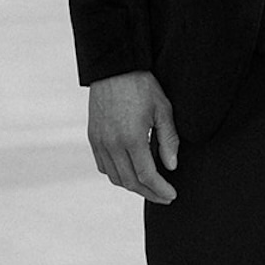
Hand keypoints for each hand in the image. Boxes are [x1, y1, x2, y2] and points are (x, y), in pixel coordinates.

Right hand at [87, 71, 178, 203]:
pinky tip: (130, 173)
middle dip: (149, 193)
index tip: (172, 196)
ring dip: (133, 186)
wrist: (114, 68)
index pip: (147, 176)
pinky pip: (103, 166)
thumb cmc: (142, 86)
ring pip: (115, 177)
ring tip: (150, 187)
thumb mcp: (163, 109)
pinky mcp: (93, 137)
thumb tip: (171, 167)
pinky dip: (117, 175)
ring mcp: (99, 142)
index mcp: (132, 138)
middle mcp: (112, 144)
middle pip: (130, 182)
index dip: (160, 190)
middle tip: (164, 197)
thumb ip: (168, 140)